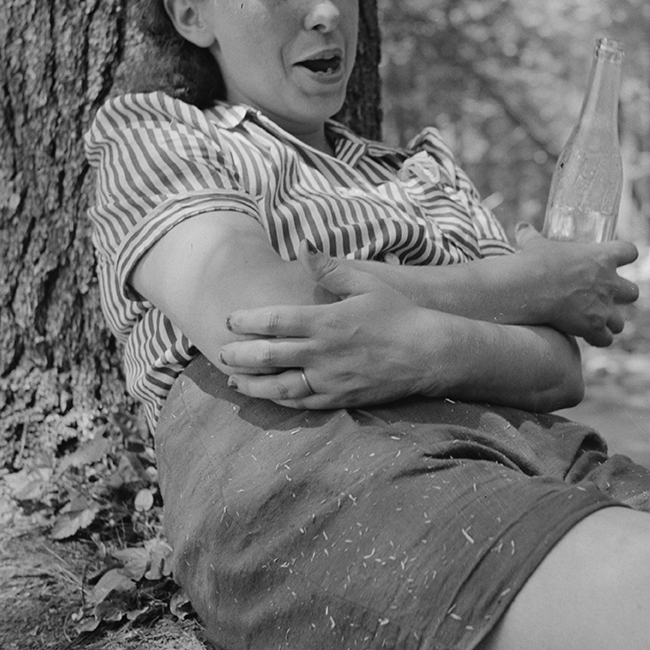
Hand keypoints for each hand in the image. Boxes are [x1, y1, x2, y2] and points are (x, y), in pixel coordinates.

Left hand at [218, 251, 438, 409]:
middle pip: (267, 356)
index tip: (229, 320)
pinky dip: (280, 400)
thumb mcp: (366, 284)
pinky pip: (302, 403)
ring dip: (252, 384)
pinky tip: (268, 395)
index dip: (246, 321)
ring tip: (234, 379)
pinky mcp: (340, 398)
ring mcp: (330, 379)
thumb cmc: (397, 314)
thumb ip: (331, 268)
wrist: (428, 353)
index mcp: (326, 322)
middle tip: (221, 351)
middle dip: (238, 354)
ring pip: (279, 387)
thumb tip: (303, 245)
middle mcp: (323, 353)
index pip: (274, 322)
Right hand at [510, 224, 638, 345]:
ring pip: (620, 322)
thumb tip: (521, 227)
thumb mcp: (535, 244)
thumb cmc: (535, 262)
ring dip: (609, 323)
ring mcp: (604, 307)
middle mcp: (609, 283)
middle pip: (634, 292)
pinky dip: (597, 339)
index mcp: (602, 257)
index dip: (626, 255)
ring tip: (594, 322)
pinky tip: (586, 337)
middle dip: (623, 296)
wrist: (530, 288)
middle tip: (606, 296)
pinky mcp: (594, 326)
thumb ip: (532, 236)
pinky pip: (606, 340)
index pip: (630, 252)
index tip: (618, 258)